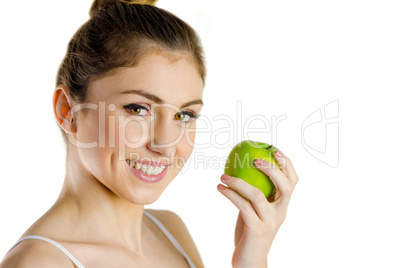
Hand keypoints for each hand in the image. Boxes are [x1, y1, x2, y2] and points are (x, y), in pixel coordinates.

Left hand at [217, 150, 298, 267]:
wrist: (250, 262)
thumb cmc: (250, 232)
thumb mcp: (255, 211)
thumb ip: (254, 195)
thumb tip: (241, 170)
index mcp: (282, 206)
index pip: (292, 182)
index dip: (287, 165)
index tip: (275, 150)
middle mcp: (280, 213)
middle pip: (285, 186)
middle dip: (272, 169)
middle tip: (254, 159)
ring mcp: (269, 222)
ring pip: (258, 195)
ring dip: (238, 181)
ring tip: (223, 175)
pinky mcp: (256, 229)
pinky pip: (243, 206)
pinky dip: (230, 194)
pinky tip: (220, 187)